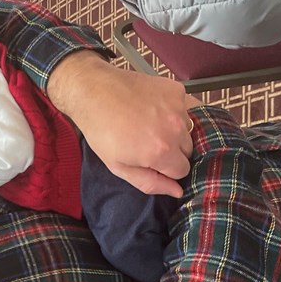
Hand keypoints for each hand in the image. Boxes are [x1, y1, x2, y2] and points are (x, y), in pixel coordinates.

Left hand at [48, 52, 193, 197]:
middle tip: (148, 142)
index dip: (167, 169)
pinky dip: (172, 110)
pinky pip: (183, 108)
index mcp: (162, 152)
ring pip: (186, 129)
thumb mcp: (119, 167)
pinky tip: (150, 108)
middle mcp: (175, 129)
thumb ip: (151, 183)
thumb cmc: (102, 132)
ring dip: (173, 130)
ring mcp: (178, 107)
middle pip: (187, 150)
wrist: (93, 92)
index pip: (183, 170)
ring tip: (147, 124)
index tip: (151, 160)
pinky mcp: (176, 90)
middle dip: (172, 150)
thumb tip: (177, 191)